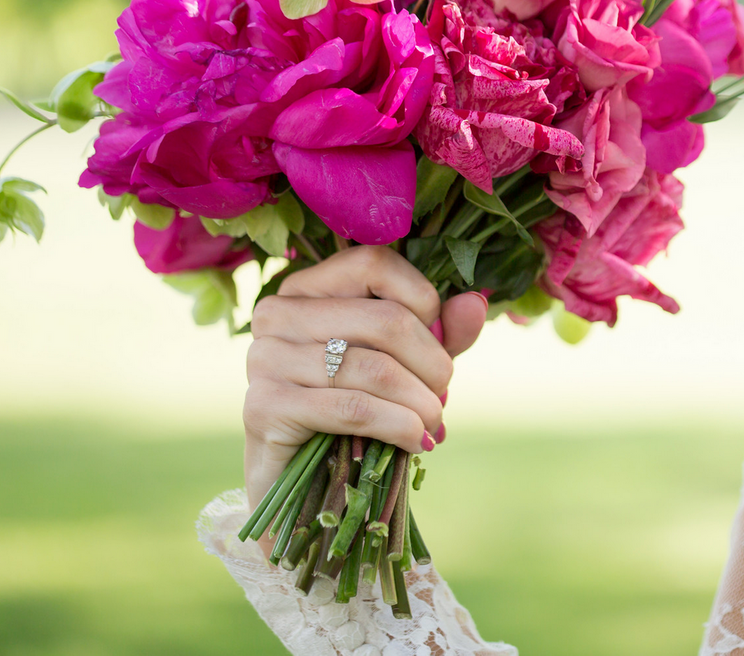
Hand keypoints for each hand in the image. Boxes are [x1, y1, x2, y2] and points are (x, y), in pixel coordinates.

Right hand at [242, 245, 487, 517]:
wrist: (300, 483)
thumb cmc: (354, 412)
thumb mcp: (405, 363)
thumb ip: (439, 331)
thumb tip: (475, 302)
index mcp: (308, 287)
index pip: (375, 264)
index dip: (423, 301)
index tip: (440, 342)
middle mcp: (278, 313)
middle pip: (384, 319)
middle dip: (432, 363)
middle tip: (443, 396)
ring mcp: (264, 358)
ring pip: (374, 368)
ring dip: (420, 403)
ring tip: (433, 424)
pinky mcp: (264, 406)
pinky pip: (352, 408)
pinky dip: (398, 426)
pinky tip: (415, 441)